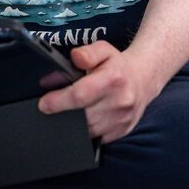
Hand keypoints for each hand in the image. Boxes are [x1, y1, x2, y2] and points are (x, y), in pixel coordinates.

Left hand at [38, 41, 161, 143]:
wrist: (143, 79)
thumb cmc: (119, 66)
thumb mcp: (103, 50)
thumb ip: (87, 53)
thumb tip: (75, 58)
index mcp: (112, 78)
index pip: (80, 95)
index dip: (58, 101)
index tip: (44, 104)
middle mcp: (119, 101)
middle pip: (81, 116)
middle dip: (64, 112)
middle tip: (57, 103)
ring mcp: (121, 119)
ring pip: (87, 130)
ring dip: (75, 123)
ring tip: (75, 109)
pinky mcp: (122, 131)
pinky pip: (96, 138)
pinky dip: (87, 131)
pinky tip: (87, 118)